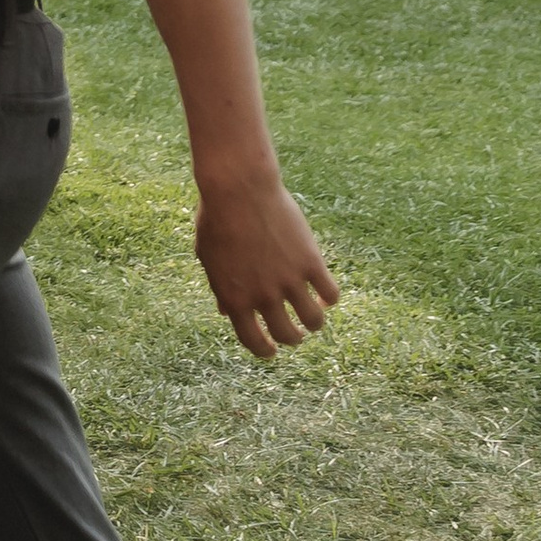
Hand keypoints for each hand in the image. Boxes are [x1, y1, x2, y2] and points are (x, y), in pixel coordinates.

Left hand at [194, 169, 339, 357]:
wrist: (239, 188)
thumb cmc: (217, 218)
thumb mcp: (209, 257)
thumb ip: (220, 288)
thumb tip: (226, 313)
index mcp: (234, 298)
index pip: (253, 341)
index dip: (264, 351)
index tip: (272, 352)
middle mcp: (263, 296)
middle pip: (287, 334)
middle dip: (293, 339)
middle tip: (296, 335)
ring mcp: (289, 281)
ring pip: (314, 319)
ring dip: (315, 323)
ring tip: (314, 318)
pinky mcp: (311, 262)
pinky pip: (330, 293)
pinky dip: (330, 298)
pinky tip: (327, 294)